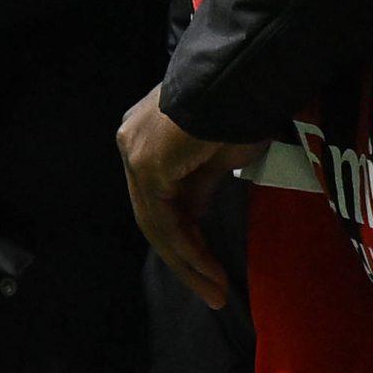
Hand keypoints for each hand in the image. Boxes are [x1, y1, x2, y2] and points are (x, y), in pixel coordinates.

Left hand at [117, 87, 259, 307]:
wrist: (241, 79)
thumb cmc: (241, 107)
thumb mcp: (220, 156)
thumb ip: (199, 186)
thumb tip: (193, 218)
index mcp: (145, 137)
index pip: (159, 197)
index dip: (186, 234)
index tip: (210, 266)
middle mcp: (131, 142)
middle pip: (154, 215)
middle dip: (186, 259)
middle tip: (213, 291)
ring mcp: (134, 153)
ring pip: (158, 224)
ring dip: (189, 264)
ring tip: (216, 293)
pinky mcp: (146, 165)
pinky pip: (166, 222)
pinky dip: (190, 250)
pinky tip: (210, 272)